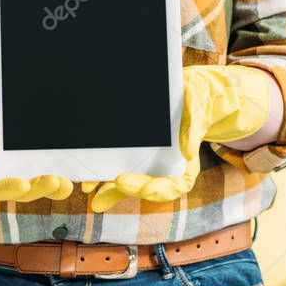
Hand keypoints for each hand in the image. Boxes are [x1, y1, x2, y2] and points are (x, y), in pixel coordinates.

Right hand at [0, 64, 72, 201]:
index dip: (7, 189)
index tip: (23, 185)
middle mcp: (4, 169)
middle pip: (20, 190)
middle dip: (37, 189)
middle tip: (53, 181)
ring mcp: (23, 165)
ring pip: (37, 185)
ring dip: (53, 188)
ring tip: (65, 183)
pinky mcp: (39, 156)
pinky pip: (50, 170)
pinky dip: (61, 174)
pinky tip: (72, 171)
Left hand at [86, 65, 271, 212]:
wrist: (185, 94)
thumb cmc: (194, 102)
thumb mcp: (198, 109)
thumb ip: (193, 127)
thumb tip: (187, 150)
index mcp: (186, 165)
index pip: (177, 184)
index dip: (161, 190)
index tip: (147, 191)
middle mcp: (166, 168)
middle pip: (150, 187)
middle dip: (133, 188)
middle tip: (119, 183)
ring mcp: (148, 164)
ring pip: (130, 183)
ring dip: (110, 190)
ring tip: (91, 190)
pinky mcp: (132, 156)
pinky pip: (117, 169)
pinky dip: (102, 177)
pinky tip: (87, 182)